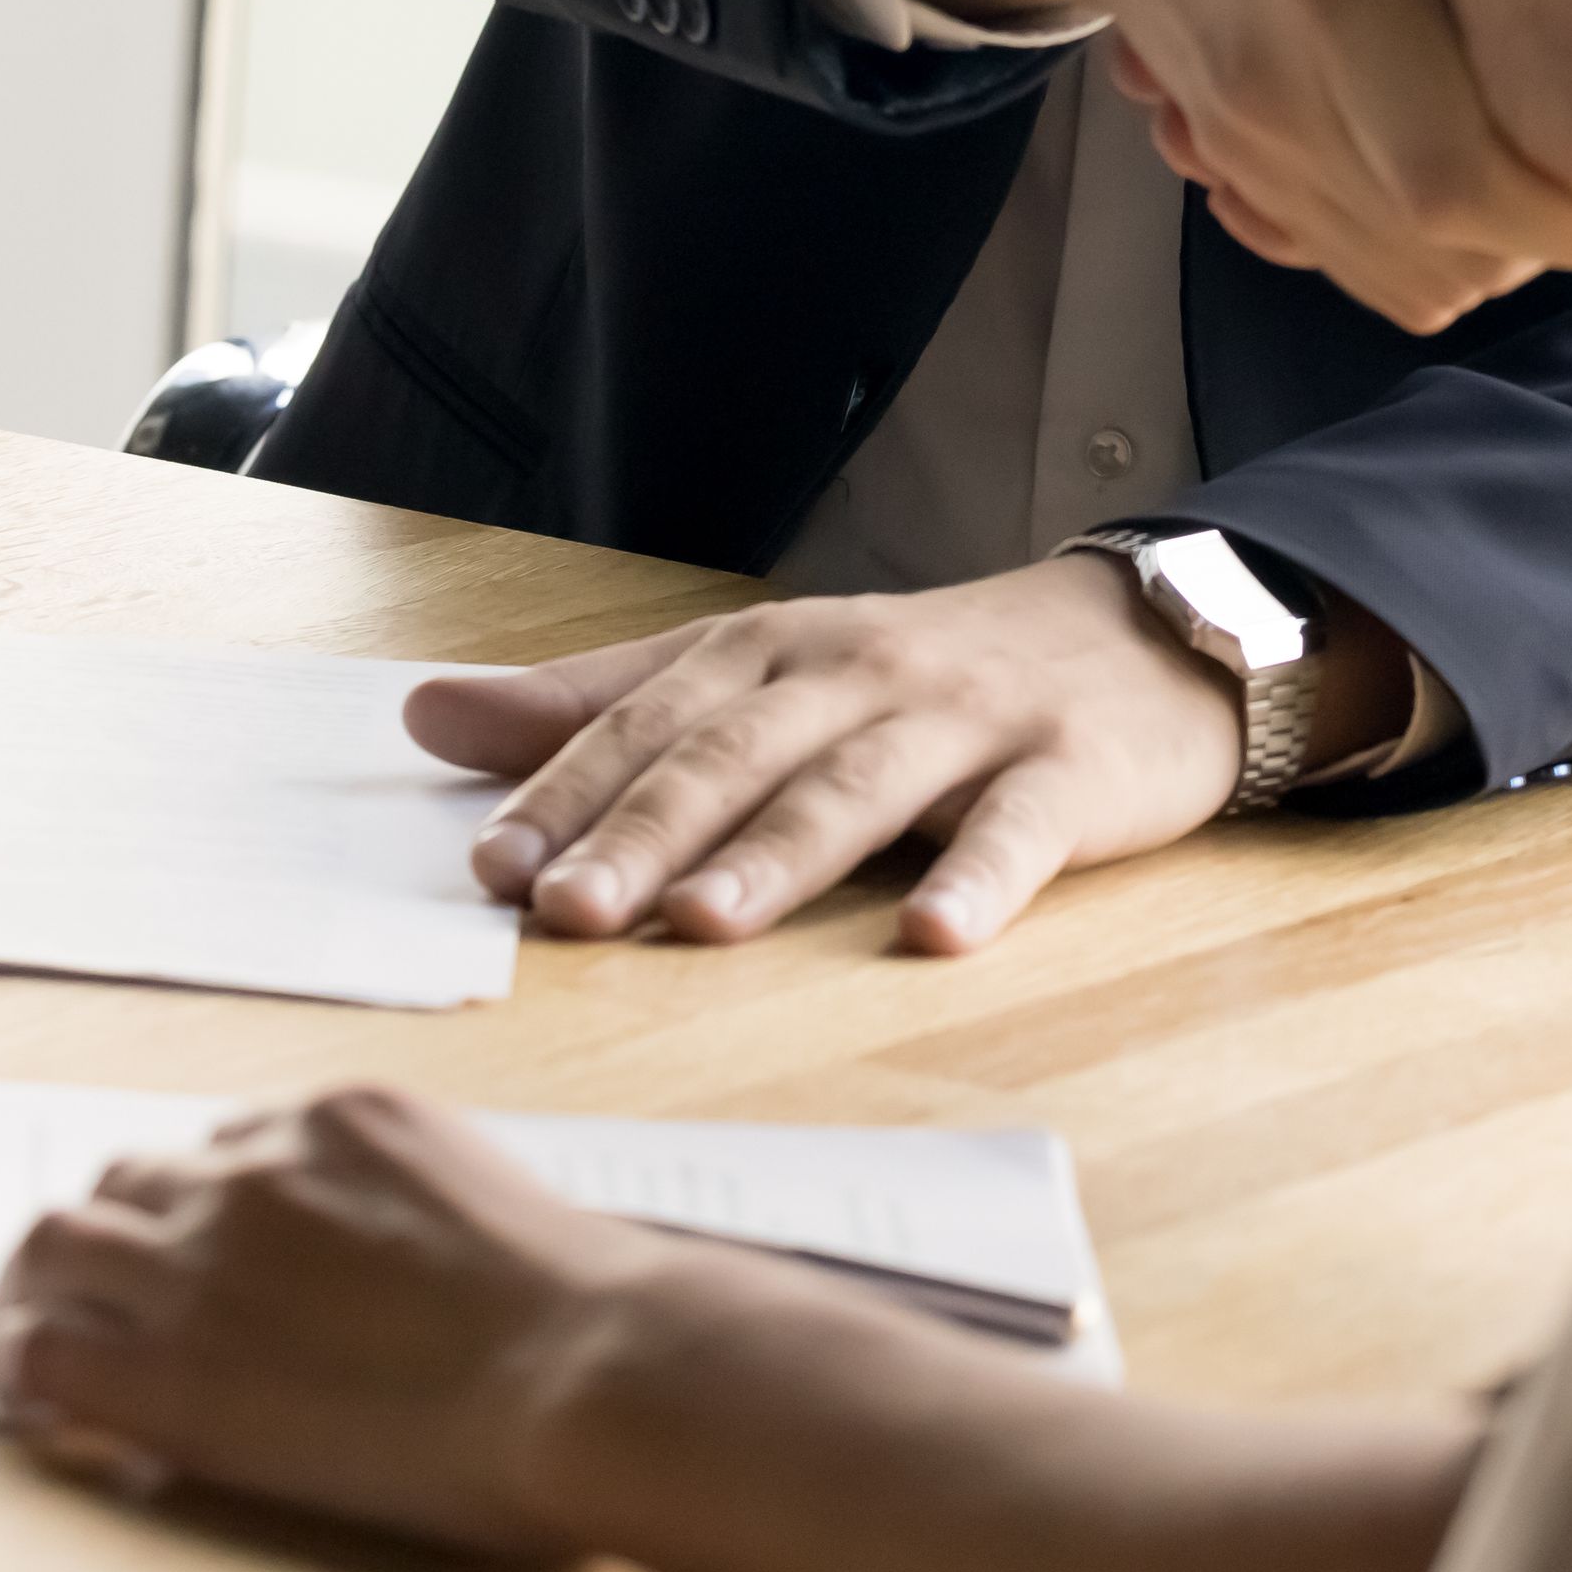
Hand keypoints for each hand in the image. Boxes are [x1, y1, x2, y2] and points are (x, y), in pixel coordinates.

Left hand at [0, 1084, 911, 1556]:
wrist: (580, 1369)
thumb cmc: (576, 1315)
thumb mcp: (485, 1210)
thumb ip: (400, 1211)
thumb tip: (367, 1275)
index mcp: (345, 1113)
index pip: (224, 1143)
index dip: (201, 1209)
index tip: (206, 1258)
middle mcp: (257, 1161)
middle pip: (126, 1179)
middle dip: (118, 1237)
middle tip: (117, 1300)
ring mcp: (204, 1251)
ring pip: (56, 1241)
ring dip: (52, 1286)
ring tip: (49, 1337)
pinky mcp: (168, 1357)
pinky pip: (41, 1346)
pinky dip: (25, 1366)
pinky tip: (44, 1401)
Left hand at [415, 553, 1403, 953]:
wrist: (1143, 634)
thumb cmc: (926, 676)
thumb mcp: (763, 671)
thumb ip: (602, 703)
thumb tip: (428, 717)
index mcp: (776, 653)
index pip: (654, 719)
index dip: (572, 789)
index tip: (491, 866)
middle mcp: (861, 675)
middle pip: (739, 754)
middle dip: (647, 831)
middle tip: (568, 913)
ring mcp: (969, 721)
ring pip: (859, 786)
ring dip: (779, 855)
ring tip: (706, 923)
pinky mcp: (1071, 772)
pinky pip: (1021, 831)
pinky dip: (979, 879)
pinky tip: (936, 937)